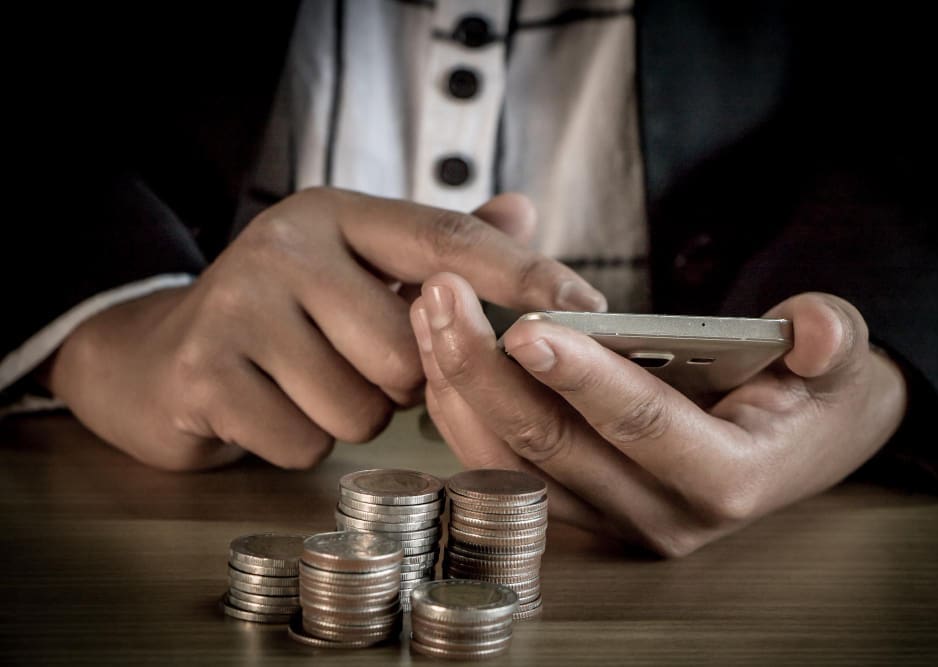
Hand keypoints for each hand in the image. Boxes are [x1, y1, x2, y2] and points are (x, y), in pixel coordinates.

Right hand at [44, 189, 605, 470]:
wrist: (163, 358)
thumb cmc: (288, 316)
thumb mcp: (359, 269)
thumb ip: (441, 248)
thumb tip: (523, 211)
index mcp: (340, 215)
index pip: (449, 239)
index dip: (523, 276)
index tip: (590, 310)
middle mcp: (287, 245)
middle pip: (410, 348)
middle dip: (402, 378)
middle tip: (360, 361)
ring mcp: (238, 306)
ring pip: (362, 405)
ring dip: (352, 413)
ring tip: (310, 381)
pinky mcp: (206, 374)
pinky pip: (306, 443)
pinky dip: (302, 442)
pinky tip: (271, 409)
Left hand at [410, 273, 907, 556]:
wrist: (791, 444)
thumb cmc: (807, 395)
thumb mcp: (839, 362)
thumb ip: (832, 341)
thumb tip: (816, 331)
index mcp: (726, 478)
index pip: (641, 425)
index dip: (583, 376)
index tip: (523, 324)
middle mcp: (659, 516)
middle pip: (553, 448)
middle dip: (486, 369)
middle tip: (442, 293)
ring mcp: (610, 524)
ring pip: (510, 466)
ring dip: (459, 389)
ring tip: (429, 312)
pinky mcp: (576, 514)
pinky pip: (501, 472)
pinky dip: (463, 416)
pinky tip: (437, 356)